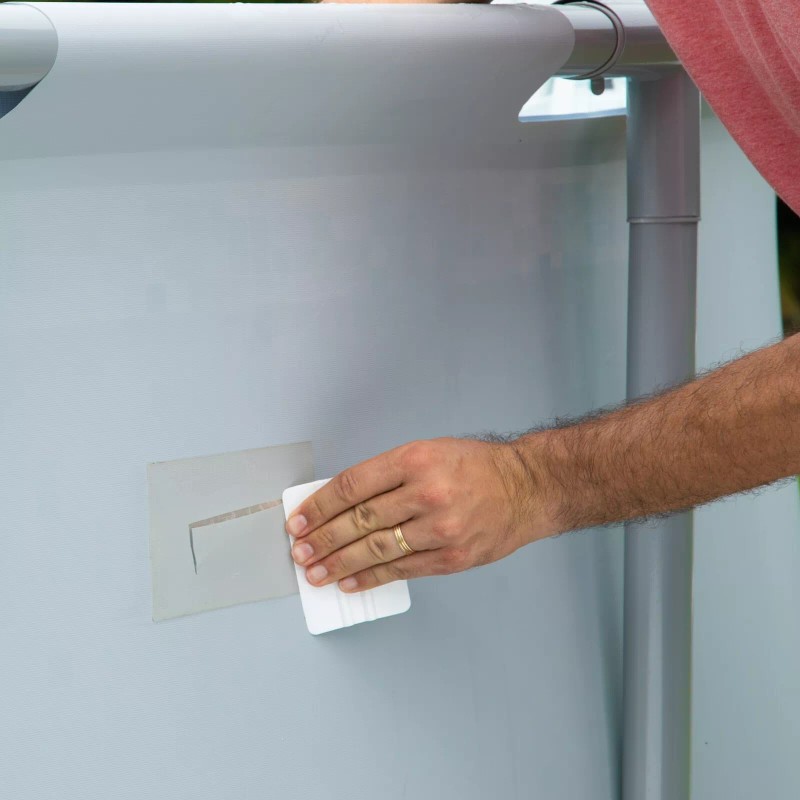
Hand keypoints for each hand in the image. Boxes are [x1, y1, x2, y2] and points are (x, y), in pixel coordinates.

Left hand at [285, 437, 555, 592]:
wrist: (526, 488)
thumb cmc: (475, 467)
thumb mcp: (428, 452)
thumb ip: (386, 475)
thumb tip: (341, 503)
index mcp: (415, 460)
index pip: (352, 485)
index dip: (319, 506)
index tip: (298, 520)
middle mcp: (426, 493)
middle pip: (359, 520)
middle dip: (322, 539)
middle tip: (299, 551)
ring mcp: (440, 529)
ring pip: (376, 549)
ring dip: (339, 563)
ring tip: (315, 572)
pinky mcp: (451, 558)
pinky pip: (402, 570)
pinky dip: (371, 577)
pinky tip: (350, 581)